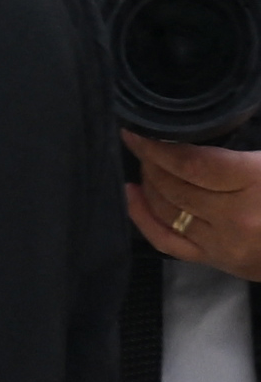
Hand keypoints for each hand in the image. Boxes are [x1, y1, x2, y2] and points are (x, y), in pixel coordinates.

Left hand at [129, 134, 260, 278]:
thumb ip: (253, 146)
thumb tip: (222, 118)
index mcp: (258, 182)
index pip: (192, 163)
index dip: (158, 146)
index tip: (138, 130)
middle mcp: (237, 217)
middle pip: (175, 187)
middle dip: (152, 162)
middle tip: (145, 144)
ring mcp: (226, 244)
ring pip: (167, 211)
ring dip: (149, 185)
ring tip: (145, 165)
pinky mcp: (221, 263)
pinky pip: (169, 243)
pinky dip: (144, 219)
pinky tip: (132, 196)